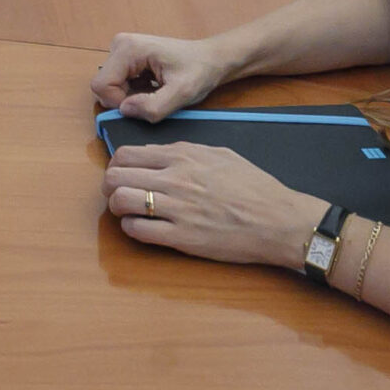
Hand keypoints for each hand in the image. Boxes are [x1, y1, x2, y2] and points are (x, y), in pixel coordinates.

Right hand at [90, 32, 233, 119]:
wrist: (211, 59)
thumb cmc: (199, 71)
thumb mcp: (182, 93)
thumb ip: (153, 106)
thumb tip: (125, 110)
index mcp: (128, 49)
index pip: (101, 85)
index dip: (118, 103)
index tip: (145, 105)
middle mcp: (119, 44)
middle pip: (103, 85)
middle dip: (125, 99)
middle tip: (153, 98)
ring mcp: (122, 49)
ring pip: (110, 85)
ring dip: (130, 96)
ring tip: (155, 91)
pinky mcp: (126, 56)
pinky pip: (118, 82)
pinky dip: (133, 91)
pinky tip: (153, 87)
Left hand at [103, 142, 327, 270]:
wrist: (279, 220)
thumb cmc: (254, 187)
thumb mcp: (220, 154)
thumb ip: (186, 152)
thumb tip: (159, 155)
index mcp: (182, 155)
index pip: (127, 154)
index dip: (117, 165)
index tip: (121, 173)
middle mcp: (174, 179)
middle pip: (116, 177)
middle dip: (110, 186)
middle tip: (117, 193)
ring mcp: (176, 209)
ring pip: (120, 202)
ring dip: (116, 208)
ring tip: (127, 212)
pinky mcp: (181, 238)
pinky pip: (138, 230)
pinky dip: (131, 228)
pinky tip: (142, 228)